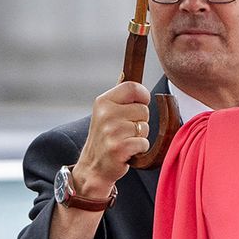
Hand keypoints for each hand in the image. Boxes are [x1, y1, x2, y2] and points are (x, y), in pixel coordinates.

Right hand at [73, 81, 150, 197]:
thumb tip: (126, 72)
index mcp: (103, 101)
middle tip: (125, 130)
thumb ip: (118, 95)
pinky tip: (126, 151)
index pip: (133, 87)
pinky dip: (139, 149)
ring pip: (145, 127)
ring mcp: (111, 131)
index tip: (139, 104)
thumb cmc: (105, 137)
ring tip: (124, 140)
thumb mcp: (105, 112)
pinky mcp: (119, 148)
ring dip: (139, 136)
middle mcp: (106, 114)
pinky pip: (143, 143)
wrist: (93, 166)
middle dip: (140, 121)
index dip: (142, 96)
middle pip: (144, 109)